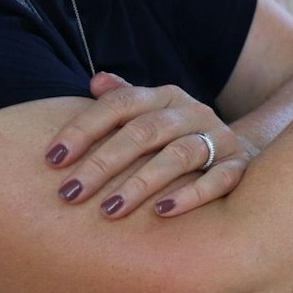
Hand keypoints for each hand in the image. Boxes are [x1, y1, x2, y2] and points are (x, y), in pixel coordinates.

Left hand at [45, 72, 251, 218]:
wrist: (240, 154)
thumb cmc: (178, 141)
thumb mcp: (152, 116)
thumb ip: (122, 100)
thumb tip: (95, 79)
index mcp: (165, 96)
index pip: (119, 104)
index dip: (83, 129)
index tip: (52, 160)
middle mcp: (193, 112)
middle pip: (144, 131)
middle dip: (103, 163)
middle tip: (70, 194)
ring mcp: (220, 138)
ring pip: (179, 155)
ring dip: (141, 183)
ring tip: (110, 210)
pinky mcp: (239, 167)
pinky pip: (218, 180)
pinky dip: (191, 196)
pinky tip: (162, 212)